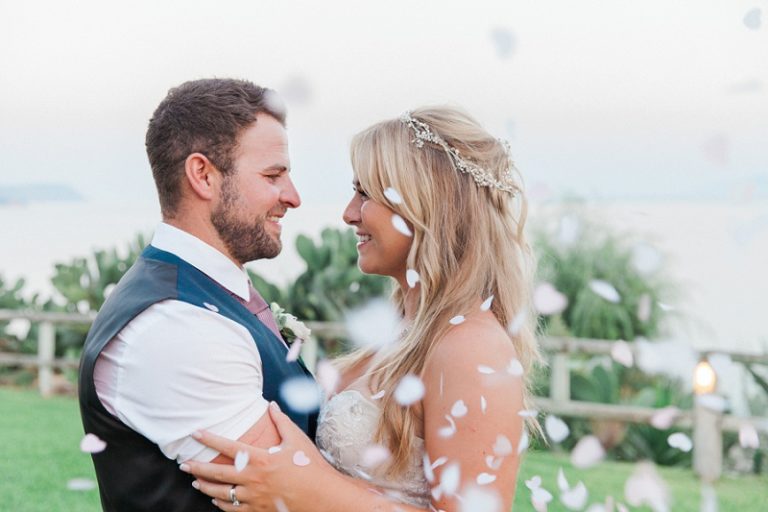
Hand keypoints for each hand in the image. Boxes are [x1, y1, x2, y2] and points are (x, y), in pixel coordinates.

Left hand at [180, 402, 328, 511]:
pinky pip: (233, 509)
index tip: (195, 433)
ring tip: (195, 481)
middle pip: (217, 474)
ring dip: (206, 487)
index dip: (210, 439)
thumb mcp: (297, 440)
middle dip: (197, 467)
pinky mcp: (258, 510)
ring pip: (221, 494)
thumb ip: (281, 421)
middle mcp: (254, 479)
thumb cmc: (311, 466)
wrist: (322, 497)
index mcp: (261, 459)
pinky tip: (216, 500)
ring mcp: (254, 497)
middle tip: (183, 464)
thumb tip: (271, 404)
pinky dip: (221, 504)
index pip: (229, 447)